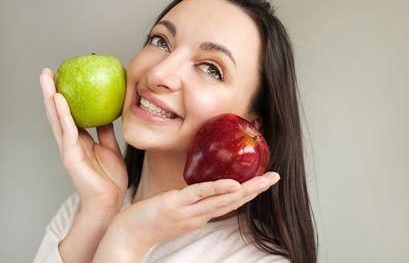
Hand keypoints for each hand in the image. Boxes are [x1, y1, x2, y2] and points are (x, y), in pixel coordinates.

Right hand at [40, 68, 127, 214]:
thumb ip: (105, 133)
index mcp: (80, 140)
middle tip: (48, 71)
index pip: (68, 114)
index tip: (64, 77)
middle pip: (57, 112)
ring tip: (47, 78)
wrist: (111, 200)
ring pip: (57, 118)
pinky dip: (62, 114)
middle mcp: (70, 142)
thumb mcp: (110, 148)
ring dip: (50, 96)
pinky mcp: (71, 155)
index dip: (64, 96)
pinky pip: (67, 130)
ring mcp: (68, 148)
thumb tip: (107, 115)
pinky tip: (60, 99)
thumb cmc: (110, 178)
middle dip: (51, 91)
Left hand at [92, 172, 280, 261]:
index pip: (230, 201)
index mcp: (199, 214)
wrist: (124, 239)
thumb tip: (198, 187)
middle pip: (233, 201)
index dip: (250, 191)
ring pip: (222, 199)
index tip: (266, 180)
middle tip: (276, 177)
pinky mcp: (173, 205)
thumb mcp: (174, 209)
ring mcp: (188, 211)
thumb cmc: (147, 221)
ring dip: (246, 189)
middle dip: (256, 189)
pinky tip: (232, 184)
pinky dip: (217, 189)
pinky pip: (198, 196)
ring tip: (265, 179)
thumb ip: (189, 200)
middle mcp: (198, 215)